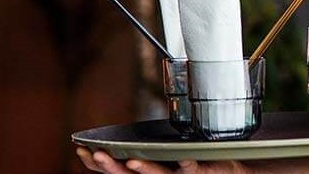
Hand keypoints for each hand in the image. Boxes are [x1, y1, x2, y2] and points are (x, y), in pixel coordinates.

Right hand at [76, 148, 244, 172]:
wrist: (228, 170)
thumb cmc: (192, 160)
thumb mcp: (162, 152)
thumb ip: (143, 147)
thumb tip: (118, 137)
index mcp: (146, 169)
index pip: (116, 169)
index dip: (97, 163)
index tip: (80, 150)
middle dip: (111, 166)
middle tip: (96, 154)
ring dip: (143, 169)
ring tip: (131, 161)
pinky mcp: (200, 171)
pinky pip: (193, 169)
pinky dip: (188, 164)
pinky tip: (186, 160)